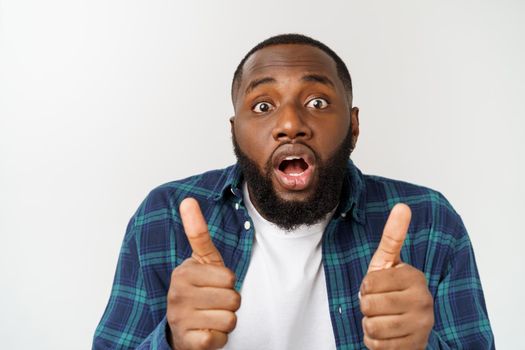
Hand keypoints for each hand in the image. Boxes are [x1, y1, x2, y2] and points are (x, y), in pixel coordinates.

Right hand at [167, 198, 240, 349]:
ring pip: (230, 319)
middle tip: (213, 302)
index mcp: (183, 273)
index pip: (229, 277)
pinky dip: (220, 338)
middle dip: (229, 302)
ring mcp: (181, 320)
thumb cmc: (197, 291)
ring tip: (210, 317)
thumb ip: (197, 232)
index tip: (214, 284)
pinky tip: (206, 332)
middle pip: (233, 298)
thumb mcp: (200, 261)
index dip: (228, 282)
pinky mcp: (189, 342)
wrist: (180, 329)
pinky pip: (221, 338)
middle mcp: (178, 296)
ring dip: (226, 321)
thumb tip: (187, 200)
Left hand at [360, 204, 433, 349]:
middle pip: (369, 305)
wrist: (407, 327)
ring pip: (372, 326)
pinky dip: (374, 342)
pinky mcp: (414, 347)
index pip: (370, 283)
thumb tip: (402, 206)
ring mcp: (421, 326)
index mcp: (415, 277)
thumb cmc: (391, 291)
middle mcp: (423, 301)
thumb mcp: (388, 262)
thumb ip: (393, 236)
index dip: (366, 286)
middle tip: (378, 304)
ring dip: (370, 325)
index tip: (378, 287)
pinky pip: (377, 346)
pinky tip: (386, 335)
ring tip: (382, 318)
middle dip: (366, 306)